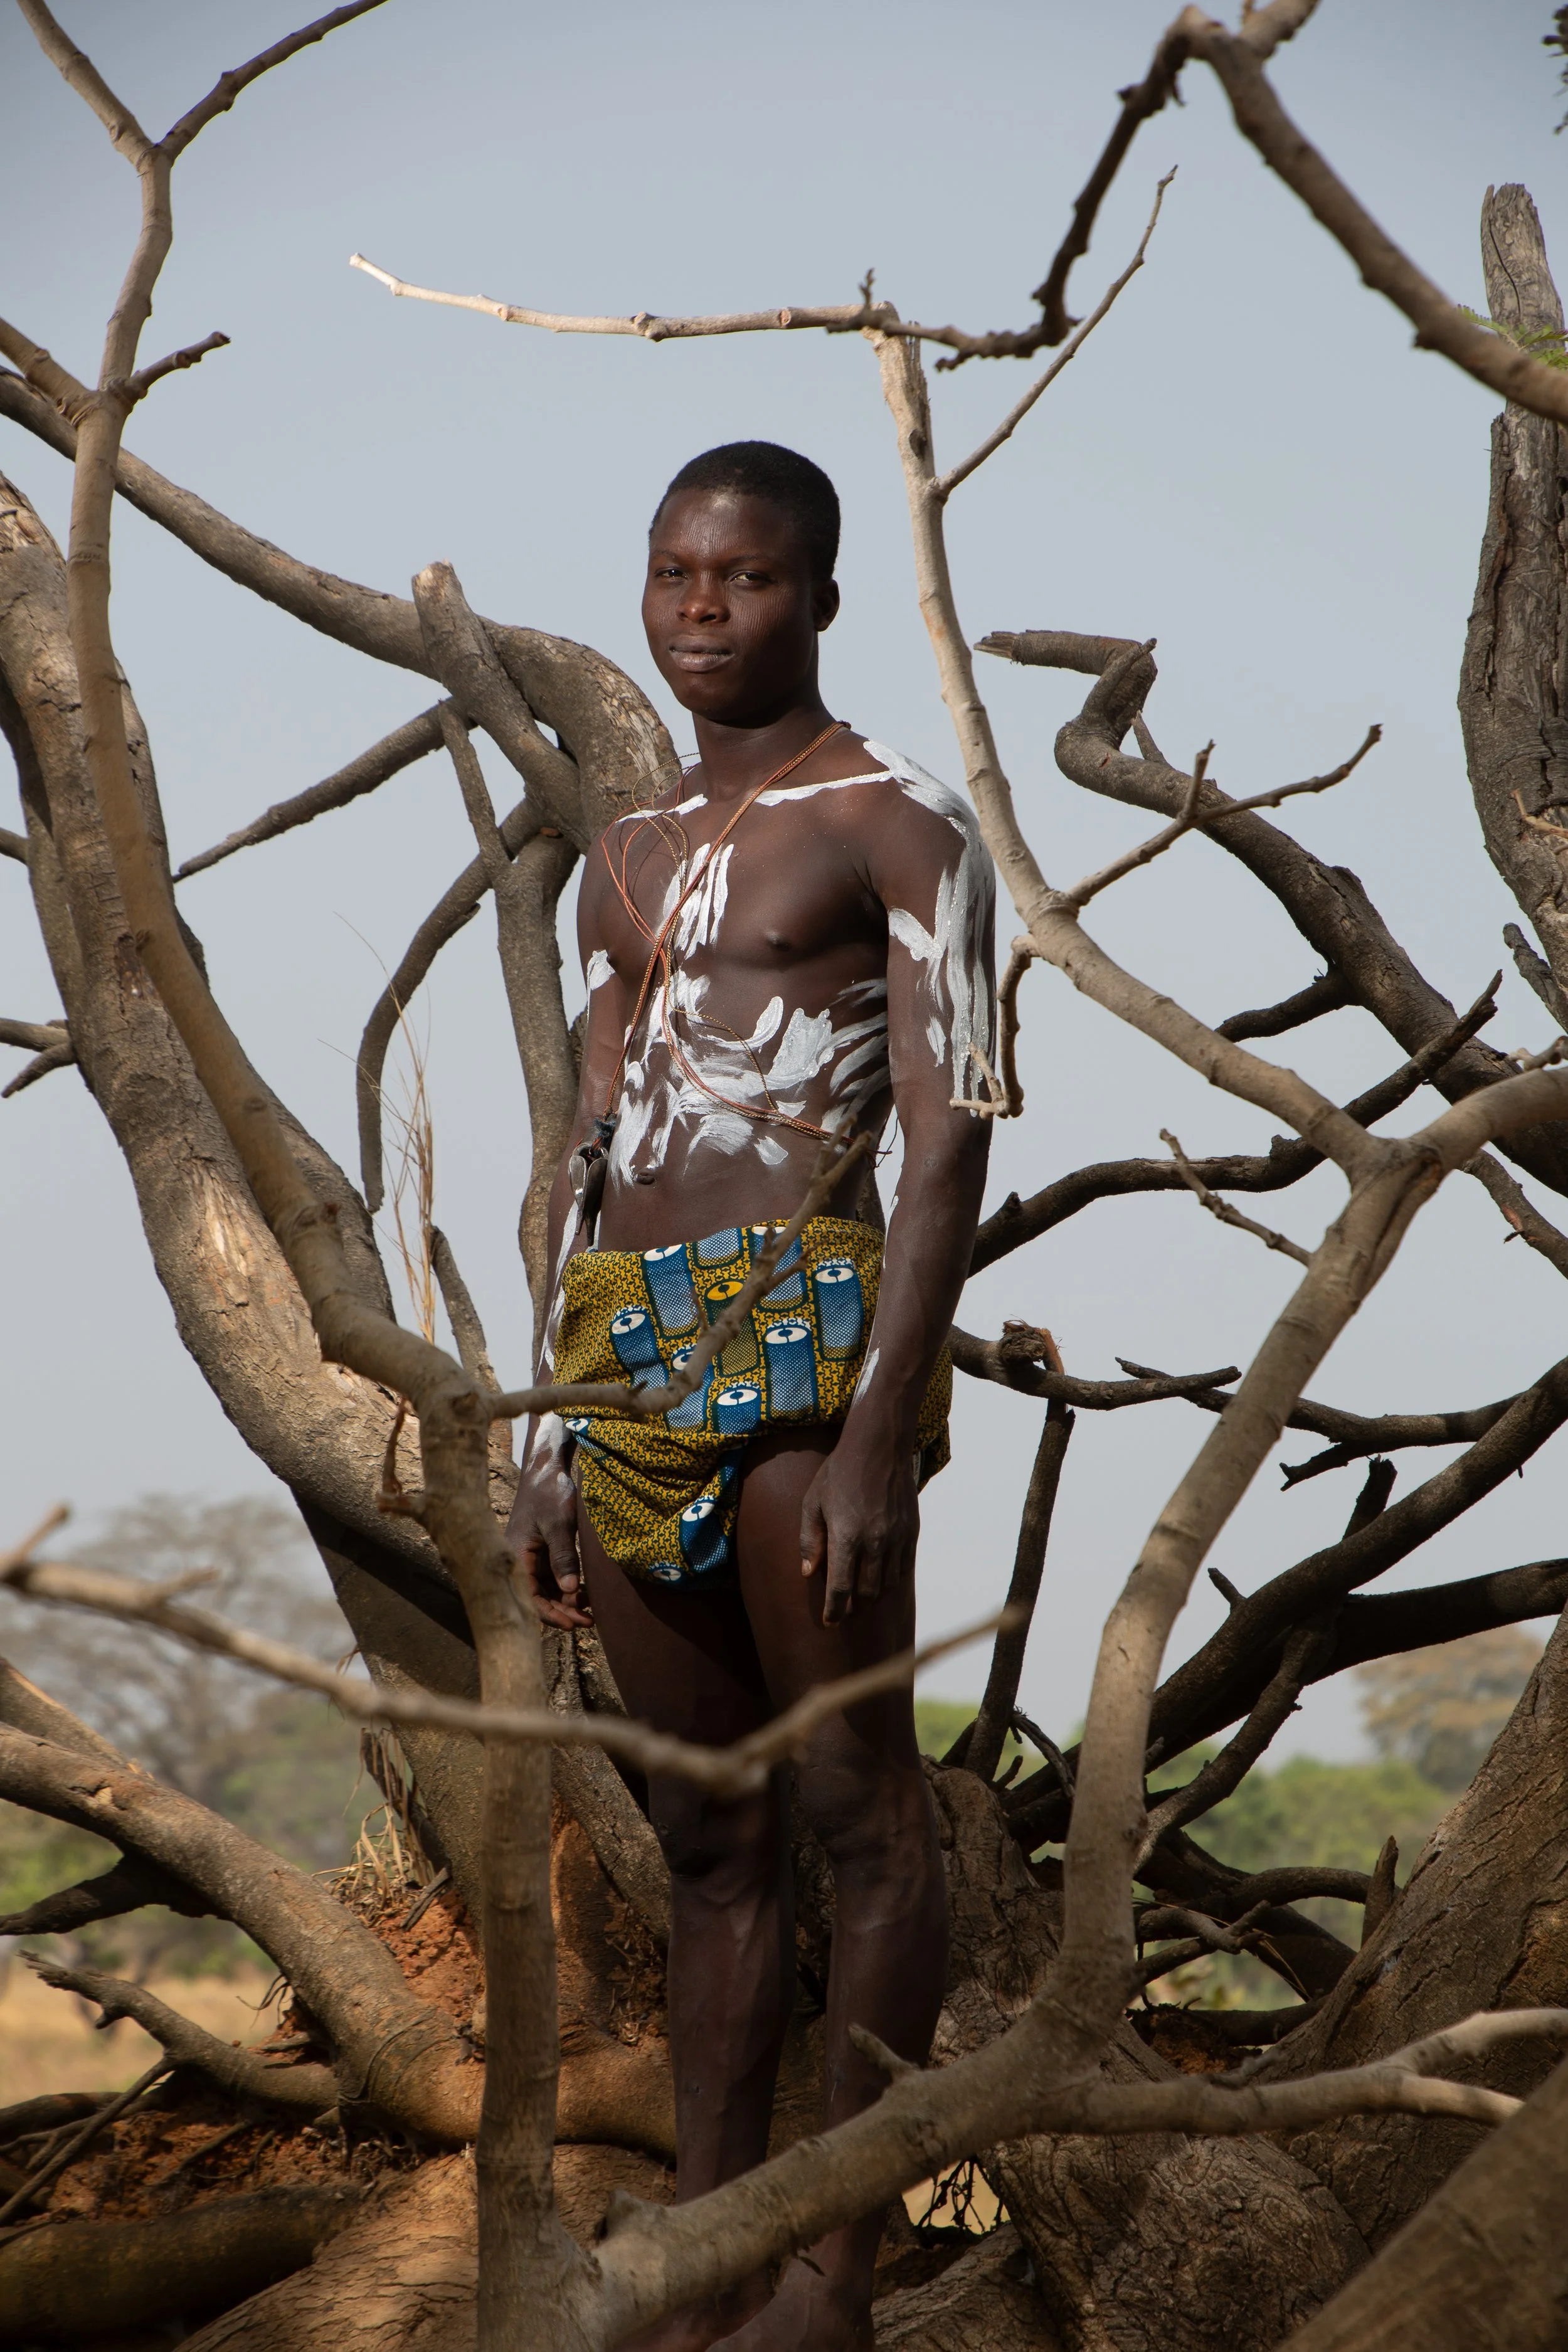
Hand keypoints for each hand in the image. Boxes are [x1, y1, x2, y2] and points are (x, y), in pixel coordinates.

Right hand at [506, 1431, 592, 1629]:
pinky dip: (569, 1587)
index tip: (573, 1624)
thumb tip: (569, 1592)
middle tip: (589, 1622)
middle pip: (538, 1597)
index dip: (550, 1615)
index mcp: (515, 1555)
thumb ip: (564, 1557)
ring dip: (567, 1602)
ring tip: (591, 1613)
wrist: (548, 1465)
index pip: (528, 1597)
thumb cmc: (549, 1490)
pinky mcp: (543, 1551)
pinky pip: (554, 1577)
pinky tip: (587, 1595)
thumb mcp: (558, 1524)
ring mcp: (532, 1556)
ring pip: (547, 1589)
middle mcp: (520, 1560)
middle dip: (562, 1612)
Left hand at [800, 1424, 919, 1623]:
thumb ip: (809, 1539)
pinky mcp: (911, 1532)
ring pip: (886, 1585)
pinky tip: (879, 1576)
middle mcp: (874, 1543)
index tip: (829, 1622)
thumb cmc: (839, 1472)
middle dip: (852, 1606)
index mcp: (846, 1537)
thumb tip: (807, 1571)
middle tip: (842, 1608)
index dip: (834, 1611)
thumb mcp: (813, 1502)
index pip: (840, 1589)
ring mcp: (896, 1539)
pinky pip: (903, 1569)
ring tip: (859, 1593)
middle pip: (865, 1593)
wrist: (879, 1446)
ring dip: (871, 1594)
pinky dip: (890, 1579)